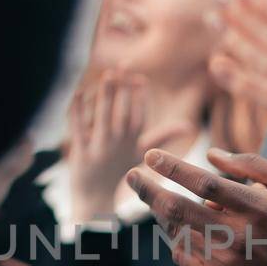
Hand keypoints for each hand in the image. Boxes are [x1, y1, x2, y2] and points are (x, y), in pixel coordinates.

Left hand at [66, 70, 195, 221]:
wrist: (94, 198)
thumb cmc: (120, 170)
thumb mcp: (143, 152)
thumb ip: (164, 135)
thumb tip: (189, 126)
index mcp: (135, 143)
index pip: (141, 116)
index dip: (140, 97)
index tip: (140, 78)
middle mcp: (119, 146)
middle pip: (124, 113)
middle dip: (124, 90)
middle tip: (121, 67)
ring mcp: (99, 149)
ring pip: (103, 117)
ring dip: (105, 94)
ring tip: (107, 74)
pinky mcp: (79, 151)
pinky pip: (78, 127)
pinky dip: (77, 109)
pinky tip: (76, 92)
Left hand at [125, 148, 266, 265]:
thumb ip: (252, 164)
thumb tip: (210, 154)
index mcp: (256, 208)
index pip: (204, 183)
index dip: (173, 168)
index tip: (150, 156)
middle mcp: (238, 236)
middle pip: (178, 209)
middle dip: (148, 190)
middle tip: (132, 177)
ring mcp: (225, 262)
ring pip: (176, 232)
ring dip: (159, 213)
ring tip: (152, 197)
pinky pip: (182, 254)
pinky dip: (175, 237)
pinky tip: (175, 225)